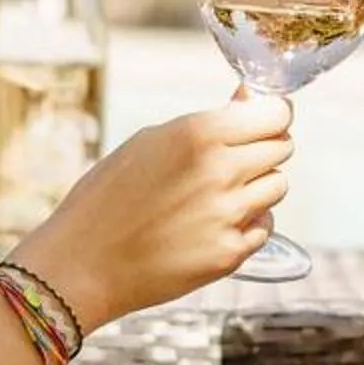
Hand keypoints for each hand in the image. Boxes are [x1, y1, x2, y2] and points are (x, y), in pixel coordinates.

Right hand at [14, 97, 293, 328]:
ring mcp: (228, 216)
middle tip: (231, 162)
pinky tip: (212, 225)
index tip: (262, 122)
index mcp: (199, 134)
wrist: (81, 264)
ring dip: (257, 187)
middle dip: (263, 150)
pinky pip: (264, 227)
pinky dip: (248, 224)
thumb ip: (209, 122)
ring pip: (277, 187)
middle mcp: (221, 171)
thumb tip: (253, 99)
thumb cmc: (107, 197)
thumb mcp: (151, 142)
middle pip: (282, 148)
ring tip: (216, 196)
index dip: (271, 116)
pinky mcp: (230, 255)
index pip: (276, 114)